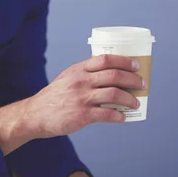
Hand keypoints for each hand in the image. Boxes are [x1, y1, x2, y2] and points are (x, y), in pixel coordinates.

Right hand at [23, 54, 144, 138]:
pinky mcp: (82, 115)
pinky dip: (118, 115)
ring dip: (130, 98)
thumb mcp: (67, 77)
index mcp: (79, 69)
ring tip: (135, 102)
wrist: (36, 114)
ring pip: (114, 94)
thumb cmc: (54, 96)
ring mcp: (82, 98)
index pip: (105, 59)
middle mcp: (81, 81)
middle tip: (141, 84)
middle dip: (133, 79)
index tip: (136, 64)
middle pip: (114, 75)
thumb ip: (85, 74)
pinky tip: (122, 117)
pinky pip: (107, 114)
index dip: (124, 61)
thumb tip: (109, 74)